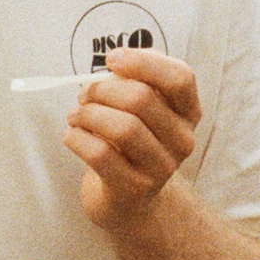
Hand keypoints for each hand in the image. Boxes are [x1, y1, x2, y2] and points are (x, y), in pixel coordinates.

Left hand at [65, 50, 199, 235]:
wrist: (129, 199)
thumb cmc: (131, 141)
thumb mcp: (142, 108)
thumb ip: (137, 78)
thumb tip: (117, 62)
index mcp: (188, 112)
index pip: (180, 77)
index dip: (144, 62)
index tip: (111, 60)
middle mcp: (182, 140)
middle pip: (141, 99)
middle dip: (102, 90)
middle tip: (83, 95)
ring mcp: (161, 168)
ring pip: (122, 127)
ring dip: (88, 114)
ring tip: (75, 116)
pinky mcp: (134, 189)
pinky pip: (100, 155)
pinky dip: (77, 138)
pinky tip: (71, 135)